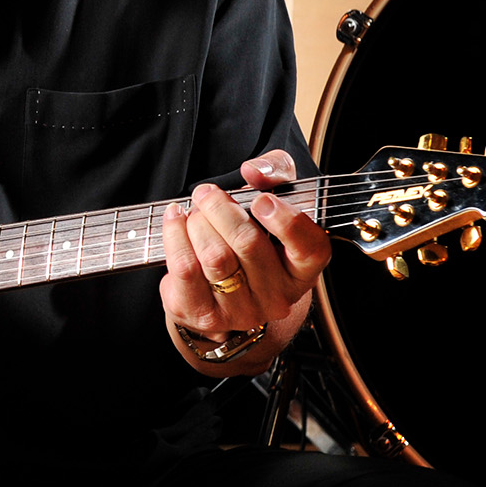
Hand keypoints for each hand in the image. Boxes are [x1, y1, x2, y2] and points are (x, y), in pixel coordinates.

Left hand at [159, 150, 330, 368]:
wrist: (219, 292)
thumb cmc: (251, 237)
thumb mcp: (273, 199)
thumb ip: (275, 173)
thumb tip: (253, 171)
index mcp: (302, 270)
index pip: (310, 249)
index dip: (286, 221)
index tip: (261, 200)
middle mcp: (277, 296)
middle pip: (248, 243)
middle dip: (221, 209)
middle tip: (207, 193)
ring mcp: (241, 311)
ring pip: (214, 256)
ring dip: (197, 222)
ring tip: (194, 211)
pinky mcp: (205, 315)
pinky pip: (185, 268)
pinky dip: (175, 235)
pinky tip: (175, 220)